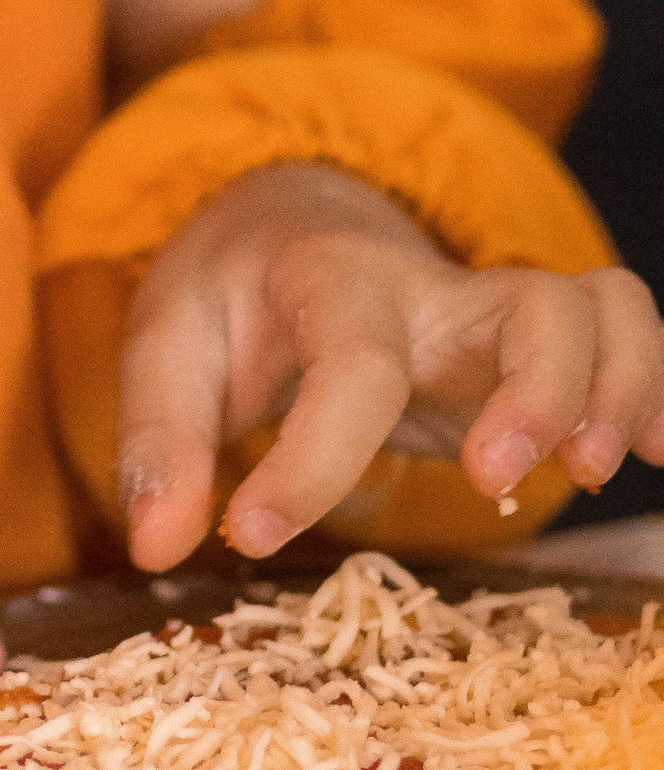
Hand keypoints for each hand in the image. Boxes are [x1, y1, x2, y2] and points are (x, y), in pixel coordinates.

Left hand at [114, 161, 663, 567]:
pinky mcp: (526, 349)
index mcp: (333, 283)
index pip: (349, 366)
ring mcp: (492, 317)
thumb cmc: (229, 295)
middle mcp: (433, 292)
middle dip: (540, 392)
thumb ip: (159, 443)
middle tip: (495, 485)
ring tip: (585, 473)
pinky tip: (648, 456)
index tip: (251, 534)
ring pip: (602, 309)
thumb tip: (156, 546)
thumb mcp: (164, 347)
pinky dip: (653, 392)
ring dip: (618, 390)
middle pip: (535, 305)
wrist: (282, 223)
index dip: (310, 460)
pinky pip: (625, 335)